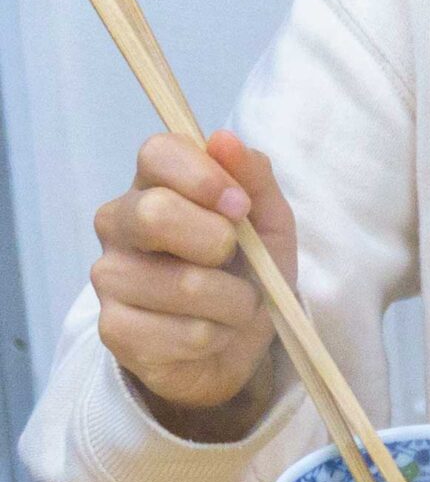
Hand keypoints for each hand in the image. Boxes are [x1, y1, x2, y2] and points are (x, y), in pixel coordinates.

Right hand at [90, 131, 296, 427]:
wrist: (237, 342)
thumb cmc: (249, 266)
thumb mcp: (268, 219)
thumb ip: (253, 177)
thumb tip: (224, 139)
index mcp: (154, 184)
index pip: (157, 152)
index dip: (203, 176)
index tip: (240, 205)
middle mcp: (119, 223)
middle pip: (154, 213)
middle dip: (216, 240)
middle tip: (236, 256)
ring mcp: (109, 277)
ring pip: (183, 284)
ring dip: (234, 300)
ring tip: (237, 303)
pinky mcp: (113, 330)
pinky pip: (185, 332)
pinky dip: (219, 335)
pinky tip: (212, 332)